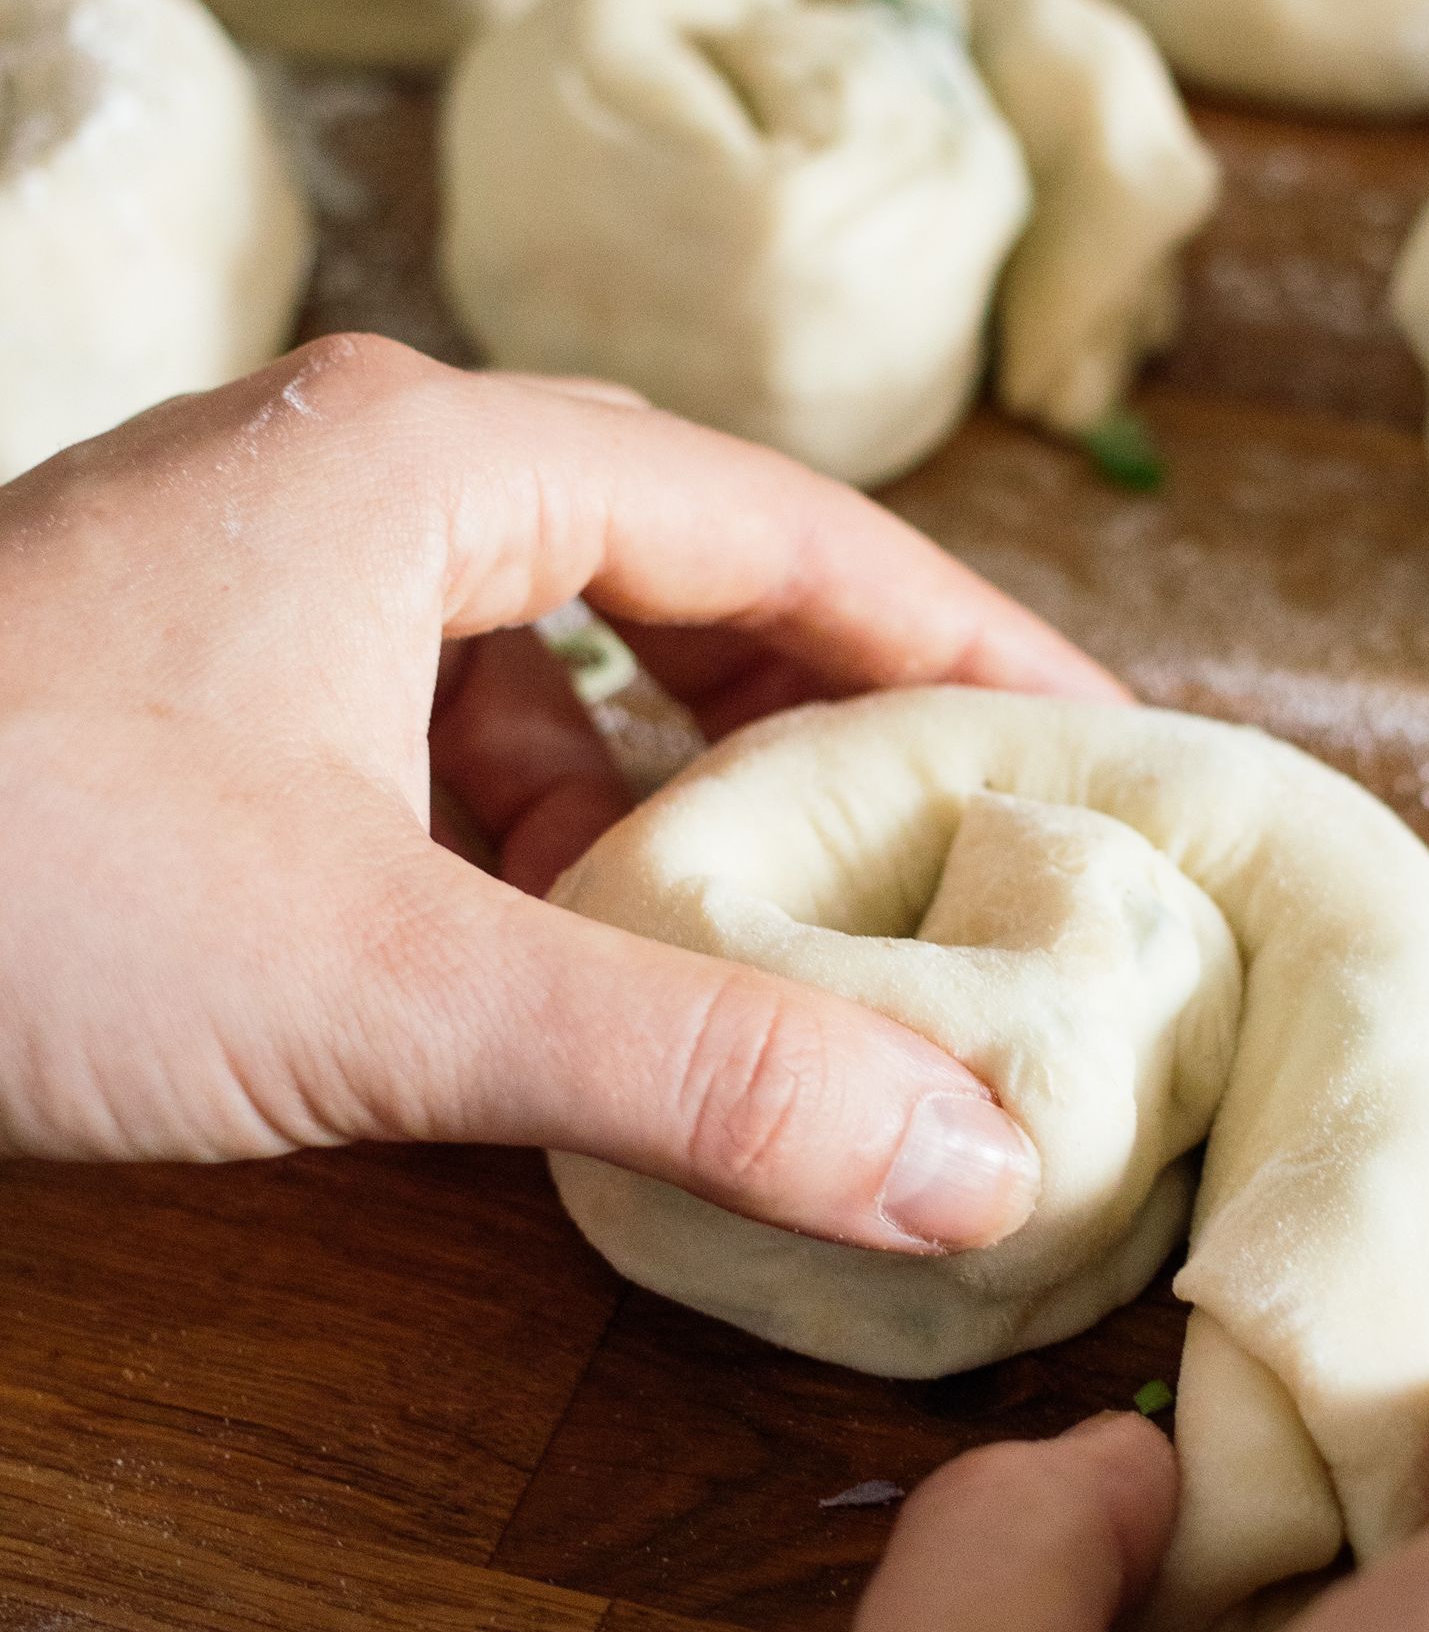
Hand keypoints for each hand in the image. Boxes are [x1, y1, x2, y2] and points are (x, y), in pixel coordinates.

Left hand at [0, 334, 1122, 1249]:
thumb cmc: (3, 877)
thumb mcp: (394, 988)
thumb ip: (708, 1073)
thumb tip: (986, 1172)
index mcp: (431, 459)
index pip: (799, 525)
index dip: (977, 645)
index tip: (1114, 752)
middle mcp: (344, 475)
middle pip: (682, 573)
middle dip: (832, 730)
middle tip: (982, 861)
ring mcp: (236, 575)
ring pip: (537, 667)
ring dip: (665, 807)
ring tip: (773, 954)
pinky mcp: (160, 685)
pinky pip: (414, 736)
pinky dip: (516, 848)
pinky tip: (545, 979)